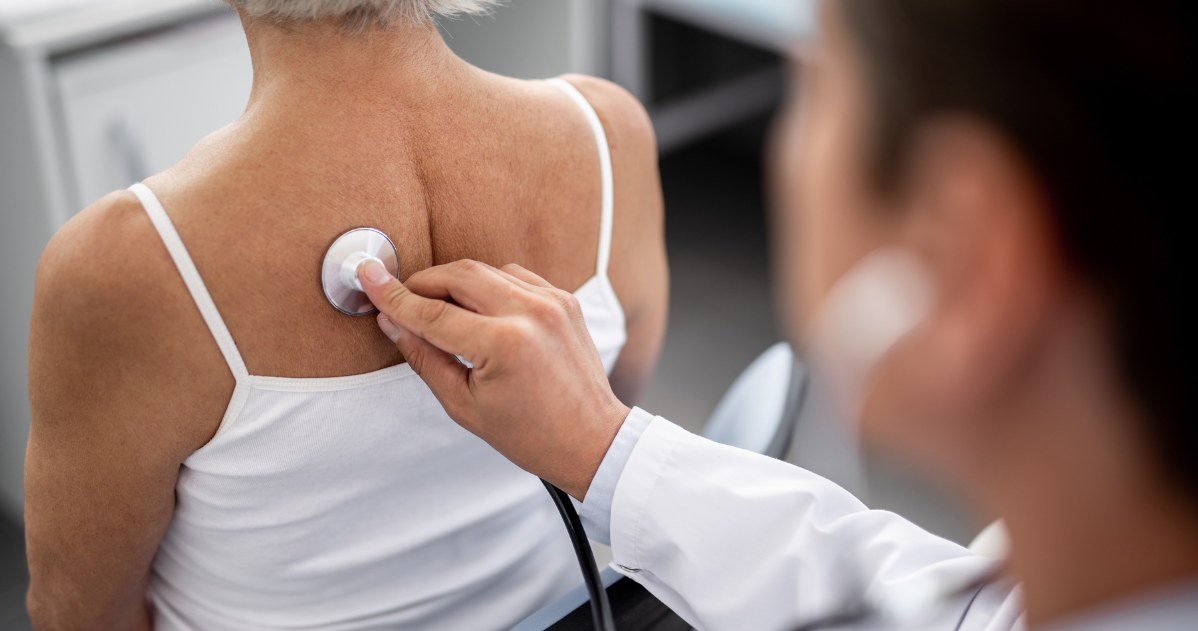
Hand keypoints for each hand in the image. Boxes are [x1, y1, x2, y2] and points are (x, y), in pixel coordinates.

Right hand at [358, 259, 631, 499]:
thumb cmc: (530, 434)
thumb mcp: (463, 405)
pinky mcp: (564, 299)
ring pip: (486, 270)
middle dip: (423, 283)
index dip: (394, 297)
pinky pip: (514, 276)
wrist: (591, 439)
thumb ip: (424, 358)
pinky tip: (480, 310)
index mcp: (503, 344)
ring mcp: (552, 301)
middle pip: (458, 275)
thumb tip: (391, 323)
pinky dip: (490, 285)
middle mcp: (530, 312)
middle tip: (400, 298)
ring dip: (456, 283)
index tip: (368, 278)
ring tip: (440, 311)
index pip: (432, 312)